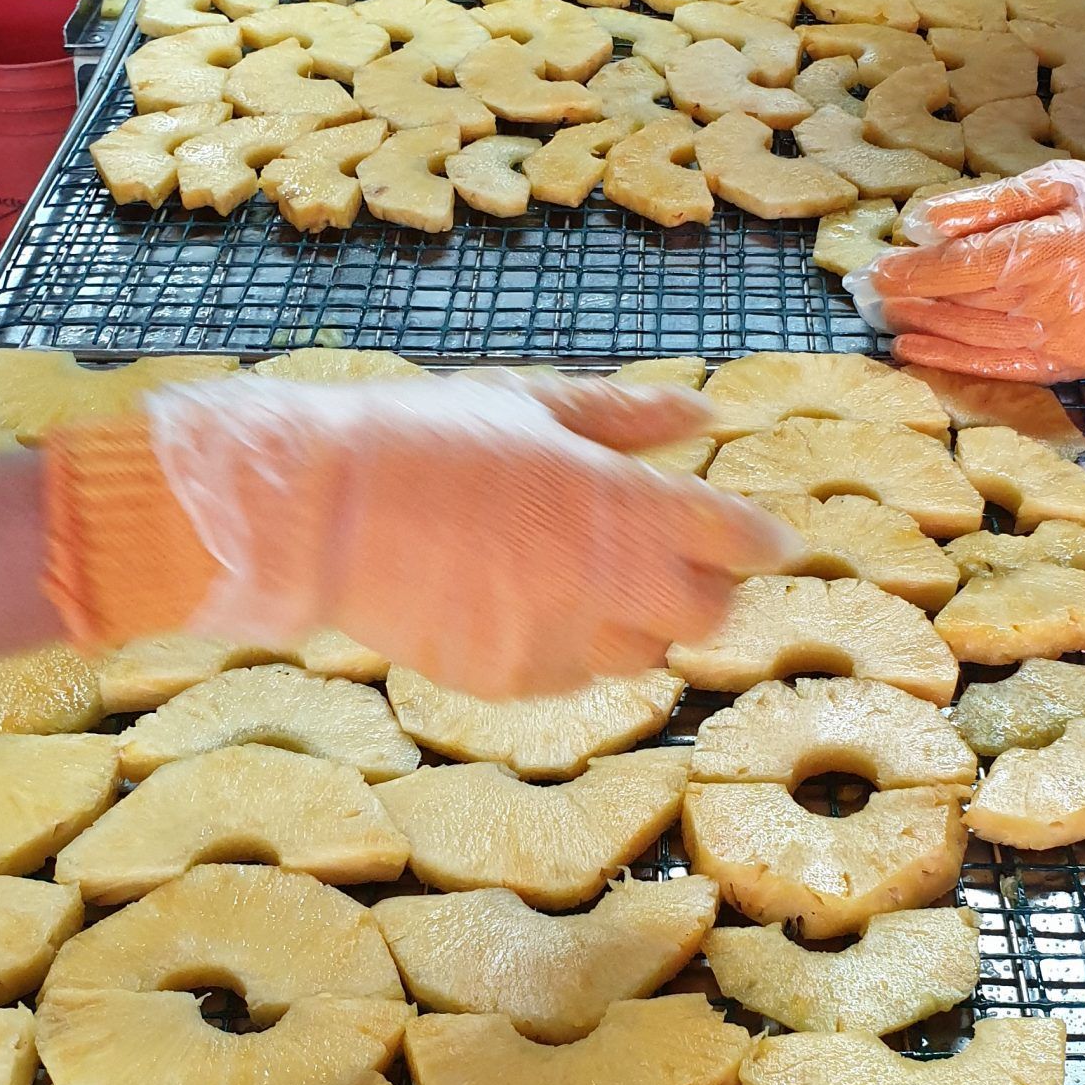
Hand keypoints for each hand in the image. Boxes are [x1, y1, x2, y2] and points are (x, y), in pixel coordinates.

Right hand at [139, 371, 798, 696]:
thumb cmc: (426, 438)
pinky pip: (571, 675)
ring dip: (635, 621)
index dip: (757, 541)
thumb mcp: (532, 404)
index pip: (732, 538)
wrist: (320, 512)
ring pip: (642, 653)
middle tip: (672, 562)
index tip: (764, 541)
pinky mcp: (512, 680)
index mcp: (622, 502)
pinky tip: (522, 601)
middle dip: (702, 589)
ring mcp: (559, 639)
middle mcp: (606, 581)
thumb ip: (626, 417)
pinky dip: (567, 645)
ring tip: (579, 576)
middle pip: (707, 614)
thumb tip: (697, 412)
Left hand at [857, 145, 1084, 379]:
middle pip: (960, 304)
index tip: (873, 271)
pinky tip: (916, 349)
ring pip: (973, 337)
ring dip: (922, 329)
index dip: (910, 272)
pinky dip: (953, 361)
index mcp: (1051, 248)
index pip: (960, 267)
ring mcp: (1066, 340)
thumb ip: (989, 204)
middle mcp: (1056, 301)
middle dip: (906, 299)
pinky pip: (1001, 368)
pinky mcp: (1073, 365)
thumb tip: (924, 221)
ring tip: (884, 317)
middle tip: (861, 295)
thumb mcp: (1055, 183)